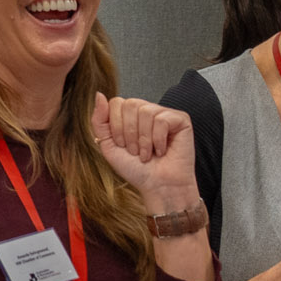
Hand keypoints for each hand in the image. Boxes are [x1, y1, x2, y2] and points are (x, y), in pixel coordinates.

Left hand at [91, 93, 198, 208]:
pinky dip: (159, 140)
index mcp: (131, 115)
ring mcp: (165, 114)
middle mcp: (148, 111)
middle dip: (129, 132)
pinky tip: (162, 151)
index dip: (116, 126)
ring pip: (146, 111)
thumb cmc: (136, 169)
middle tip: (136, 151)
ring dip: (144, 139)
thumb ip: (99, 120)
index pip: (117, 102)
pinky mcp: (181, 120)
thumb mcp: (109, 145)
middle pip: (130, 104)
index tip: (122, 145)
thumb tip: (99, 94)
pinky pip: (162, 120)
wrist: (157, 186)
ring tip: (148, 153)